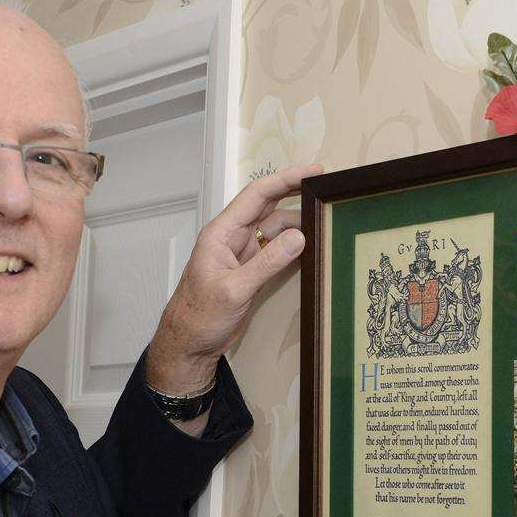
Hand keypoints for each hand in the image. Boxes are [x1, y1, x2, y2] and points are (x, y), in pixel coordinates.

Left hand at [145, 163, 321, 396]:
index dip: (285, 180)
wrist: (189, 345)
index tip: (313, 171)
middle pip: (268, 208)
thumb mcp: (235, 290)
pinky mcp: (250, 273)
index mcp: (222, 233)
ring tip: (325, 222)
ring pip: (275, 231)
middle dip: (295, 195)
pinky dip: (293, 248)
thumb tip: (299, 236)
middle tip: (326, 190)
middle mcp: (233, 238)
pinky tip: (311, 247)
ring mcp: (243, 255)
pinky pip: (275, 252)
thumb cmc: (200, 316)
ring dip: (298, 226)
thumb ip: (267, 263)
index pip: (257, 196)